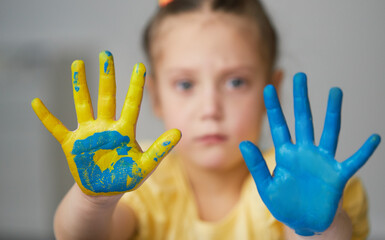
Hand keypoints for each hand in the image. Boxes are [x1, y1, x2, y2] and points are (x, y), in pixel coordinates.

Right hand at [32, 51, 180, 195]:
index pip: (131, 104)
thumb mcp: (145, 166)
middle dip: (107, 76)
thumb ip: (160, 150)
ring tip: (78, 63)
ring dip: (79, 85)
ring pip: (83, 104)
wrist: (104, 191)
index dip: (136, 86)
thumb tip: (179, 133)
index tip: (140, 67)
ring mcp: (88, 133)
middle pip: (106, 96)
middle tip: (106, 54)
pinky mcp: (72, 144)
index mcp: (124, 131)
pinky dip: (46, 117)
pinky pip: (57, 128)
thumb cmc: (126, 178)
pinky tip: (36, 103)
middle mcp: (106, 126)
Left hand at [240, 73, 379, 235]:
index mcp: (286, 154)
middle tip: (301, 77)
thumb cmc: (285, 205)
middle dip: (301, 99)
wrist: (304, 223)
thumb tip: (243, 144)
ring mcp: (322, 162)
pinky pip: (353, 161)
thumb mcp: (266, 187)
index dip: (274, 108)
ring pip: (329, 132)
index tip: (268, 89)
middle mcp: (305, 152)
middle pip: (303, 120)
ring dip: (333, 112)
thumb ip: (257, 166)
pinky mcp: (337, 175)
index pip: (279, 126)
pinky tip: (374, 139)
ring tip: (336, 91)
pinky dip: (364, 152)